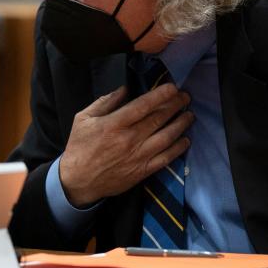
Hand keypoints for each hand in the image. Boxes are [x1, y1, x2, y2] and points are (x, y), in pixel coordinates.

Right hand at [58, 84, 192, 206]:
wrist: (78, 180)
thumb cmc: (79, 147)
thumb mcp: (83, 119)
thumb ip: (104, 102)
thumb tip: (124, 89)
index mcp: (113, 124)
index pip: (143, 106)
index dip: (160, 95)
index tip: (172, 87)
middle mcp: (129, 139)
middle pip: (159, 118)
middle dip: (175, 105)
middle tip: (185, 96)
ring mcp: (138, 156)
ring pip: (167, 137)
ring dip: (181, 124)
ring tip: (189, 115)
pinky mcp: (143, 170)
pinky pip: (166, 157)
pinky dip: (178, 148)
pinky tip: (185, 139)